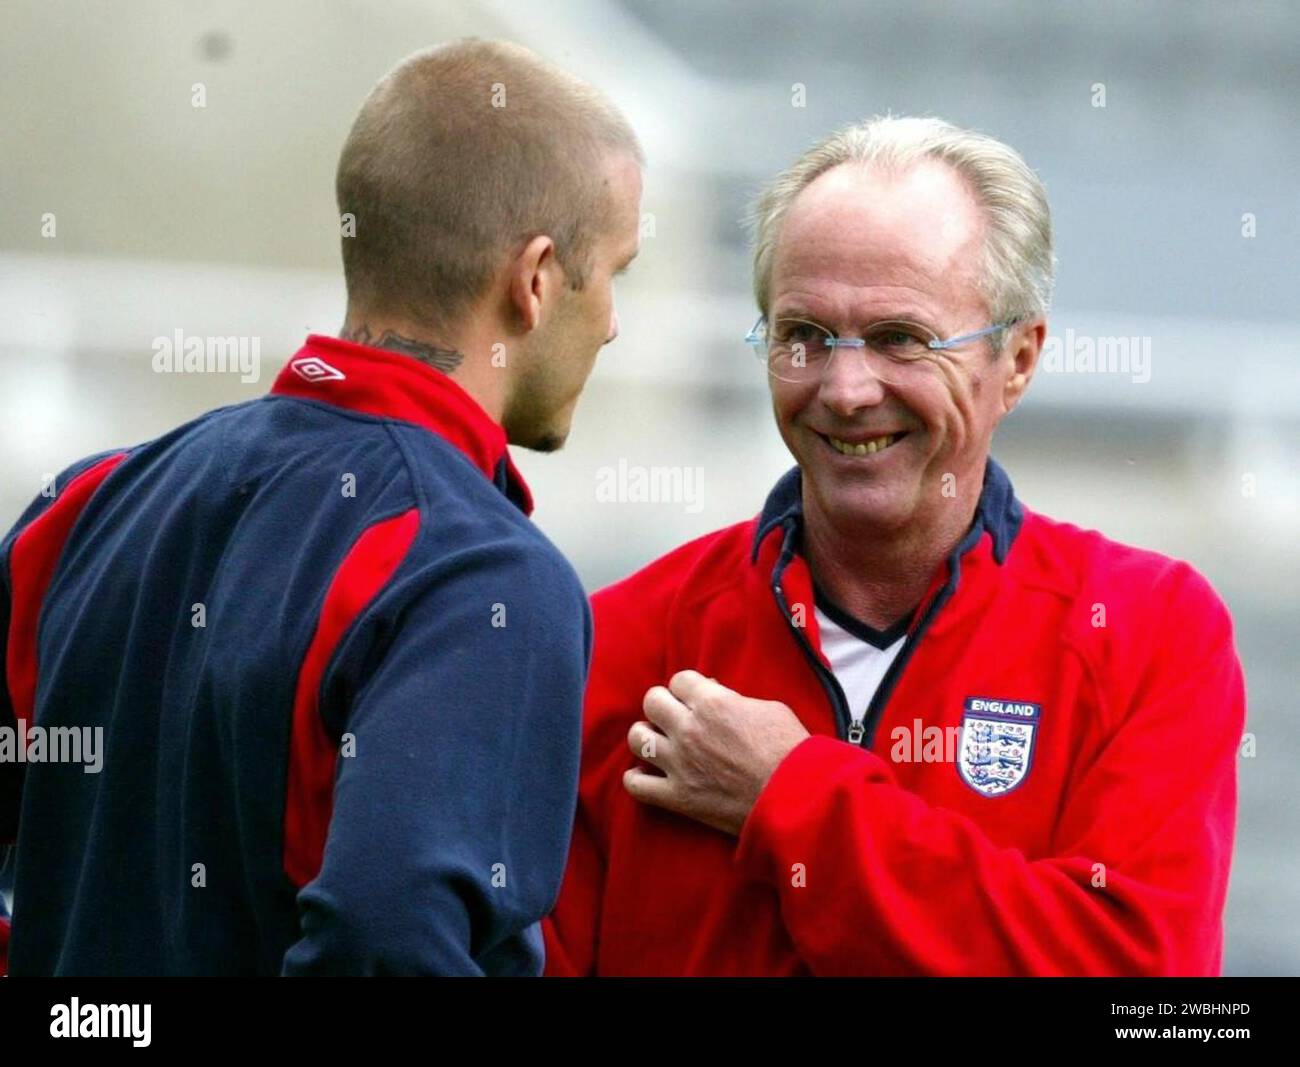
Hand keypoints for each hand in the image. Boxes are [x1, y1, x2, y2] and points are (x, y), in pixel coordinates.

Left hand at [623, 669, 809, 835]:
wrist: (796, 798)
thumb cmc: (790, 751)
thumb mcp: (768, 709)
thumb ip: (734, 700)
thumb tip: (717, 698)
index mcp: (712, 702)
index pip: (678, 680)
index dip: (687, 688)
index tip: (694, 698)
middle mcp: (689, 729)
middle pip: (652, 702)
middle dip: (663, 706)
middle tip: (675, 717)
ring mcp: (679, 764)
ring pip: (637, 738)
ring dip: (646, 737)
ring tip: (658, 743)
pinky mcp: (678, 796)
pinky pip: (636, 784)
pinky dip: (637, 778)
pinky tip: (647, 775)